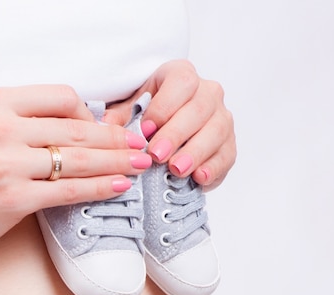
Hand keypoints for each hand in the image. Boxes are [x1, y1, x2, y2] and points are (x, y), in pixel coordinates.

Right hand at [0, 85, 149, 257]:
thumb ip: (14, 124)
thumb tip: (64, 131)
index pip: (59, 96)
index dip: (89, 112)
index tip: (102, 129)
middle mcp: (0, 127)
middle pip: (76, 127)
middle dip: (115, 138)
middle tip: (140, 145)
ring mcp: (6, 164)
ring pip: (78, 159)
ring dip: (116, 162)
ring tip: (139, 164)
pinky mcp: (11, 199)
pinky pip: (68, 190)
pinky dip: (99, 189)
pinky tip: (118, 187)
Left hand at [103, 60, 235, 190]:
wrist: (165, 136)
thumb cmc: (146, 119)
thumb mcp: (130, 111)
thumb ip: (119, 117)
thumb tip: (105, 125)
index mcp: (182, 77)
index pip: (181, 84)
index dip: (164, 107)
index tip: (145, 130)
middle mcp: (207, 93)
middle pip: (199, 109)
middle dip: (177, 134)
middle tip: (157, 155)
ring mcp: (221, 118)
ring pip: (216, 131)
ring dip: (195, 152)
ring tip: (176, 170)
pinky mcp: (228, 145)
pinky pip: (227, 155)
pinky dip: (214, 168)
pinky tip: (199, 178)